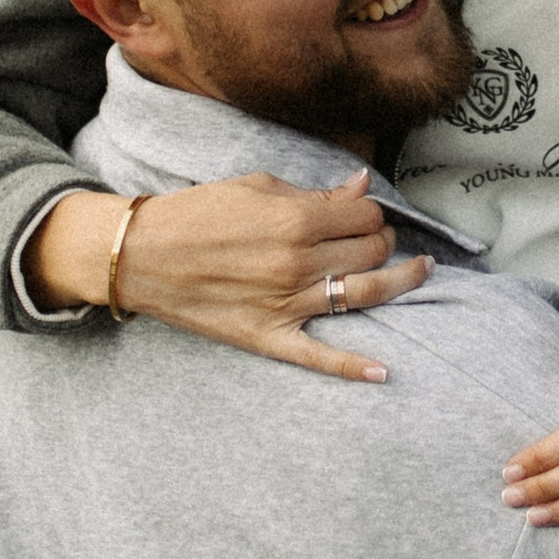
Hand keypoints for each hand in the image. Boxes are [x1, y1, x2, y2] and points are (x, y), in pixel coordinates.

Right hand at [26, 171, 427, 380]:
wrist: (141, 254)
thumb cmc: (196, 213)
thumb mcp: (255, 187)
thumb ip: (314, 192)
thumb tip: (362, 187)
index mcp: (295, 220)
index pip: (365, 214)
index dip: (371, 210)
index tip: (362, 211)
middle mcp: (297, 263)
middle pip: (371, 252)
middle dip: (382, 239)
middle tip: (377, 236)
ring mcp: (286, 304)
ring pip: (365, 295)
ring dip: (400, 281)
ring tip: (418, 271)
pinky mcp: (269, 336)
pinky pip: (320, 357)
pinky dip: (354, 367)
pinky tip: (384, 371)